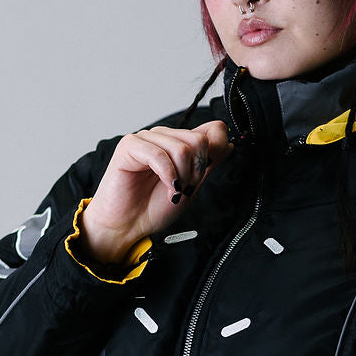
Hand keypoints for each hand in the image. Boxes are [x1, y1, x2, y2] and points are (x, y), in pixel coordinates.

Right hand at [80, 120, 232, 264]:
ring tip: (172, 190)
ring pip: (182, 148)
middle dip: (196, 171)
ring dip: (182, 176)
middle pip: (199, 140)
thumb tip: (227, 143)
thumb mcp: (191, 186)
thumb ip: (208, 164)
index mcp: (179, 143)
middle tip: (183, 188)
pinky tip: (165, 186)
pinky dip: (167, 175)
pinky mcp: (130, 146)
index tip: (201, 177)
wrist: (127, 225)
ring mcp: (147, 139)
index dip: (214, 154)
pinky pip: (159, 154)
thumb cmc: (152, 207)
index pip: (212, 130)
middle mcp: (164, 137)